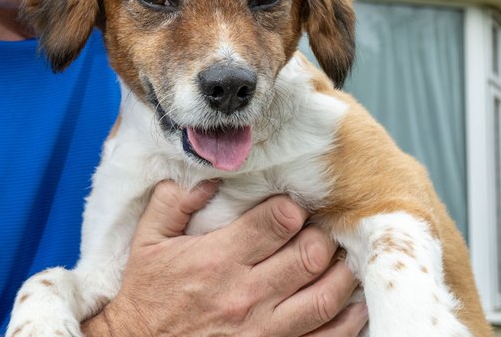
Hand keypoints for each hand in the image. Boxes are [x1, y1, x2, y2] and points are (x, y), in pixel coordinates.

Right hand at [83, 181, 367, 336]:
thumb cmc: (146, 295)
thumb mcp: (146, 241)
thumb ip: (173, 203)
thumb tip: (208, 178)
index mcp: (217, 259)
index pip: (278, 222)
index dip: (292, 208)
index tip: (291, 207)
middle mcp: (245, 293)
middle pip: (310, 254)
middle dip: (322, 236)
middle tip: (319, 230)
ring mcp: (263, 328)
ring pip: (325, 295)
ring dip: (343, 273)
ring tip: (341, 259)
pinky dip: (347, 320)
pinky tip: (354, 304)